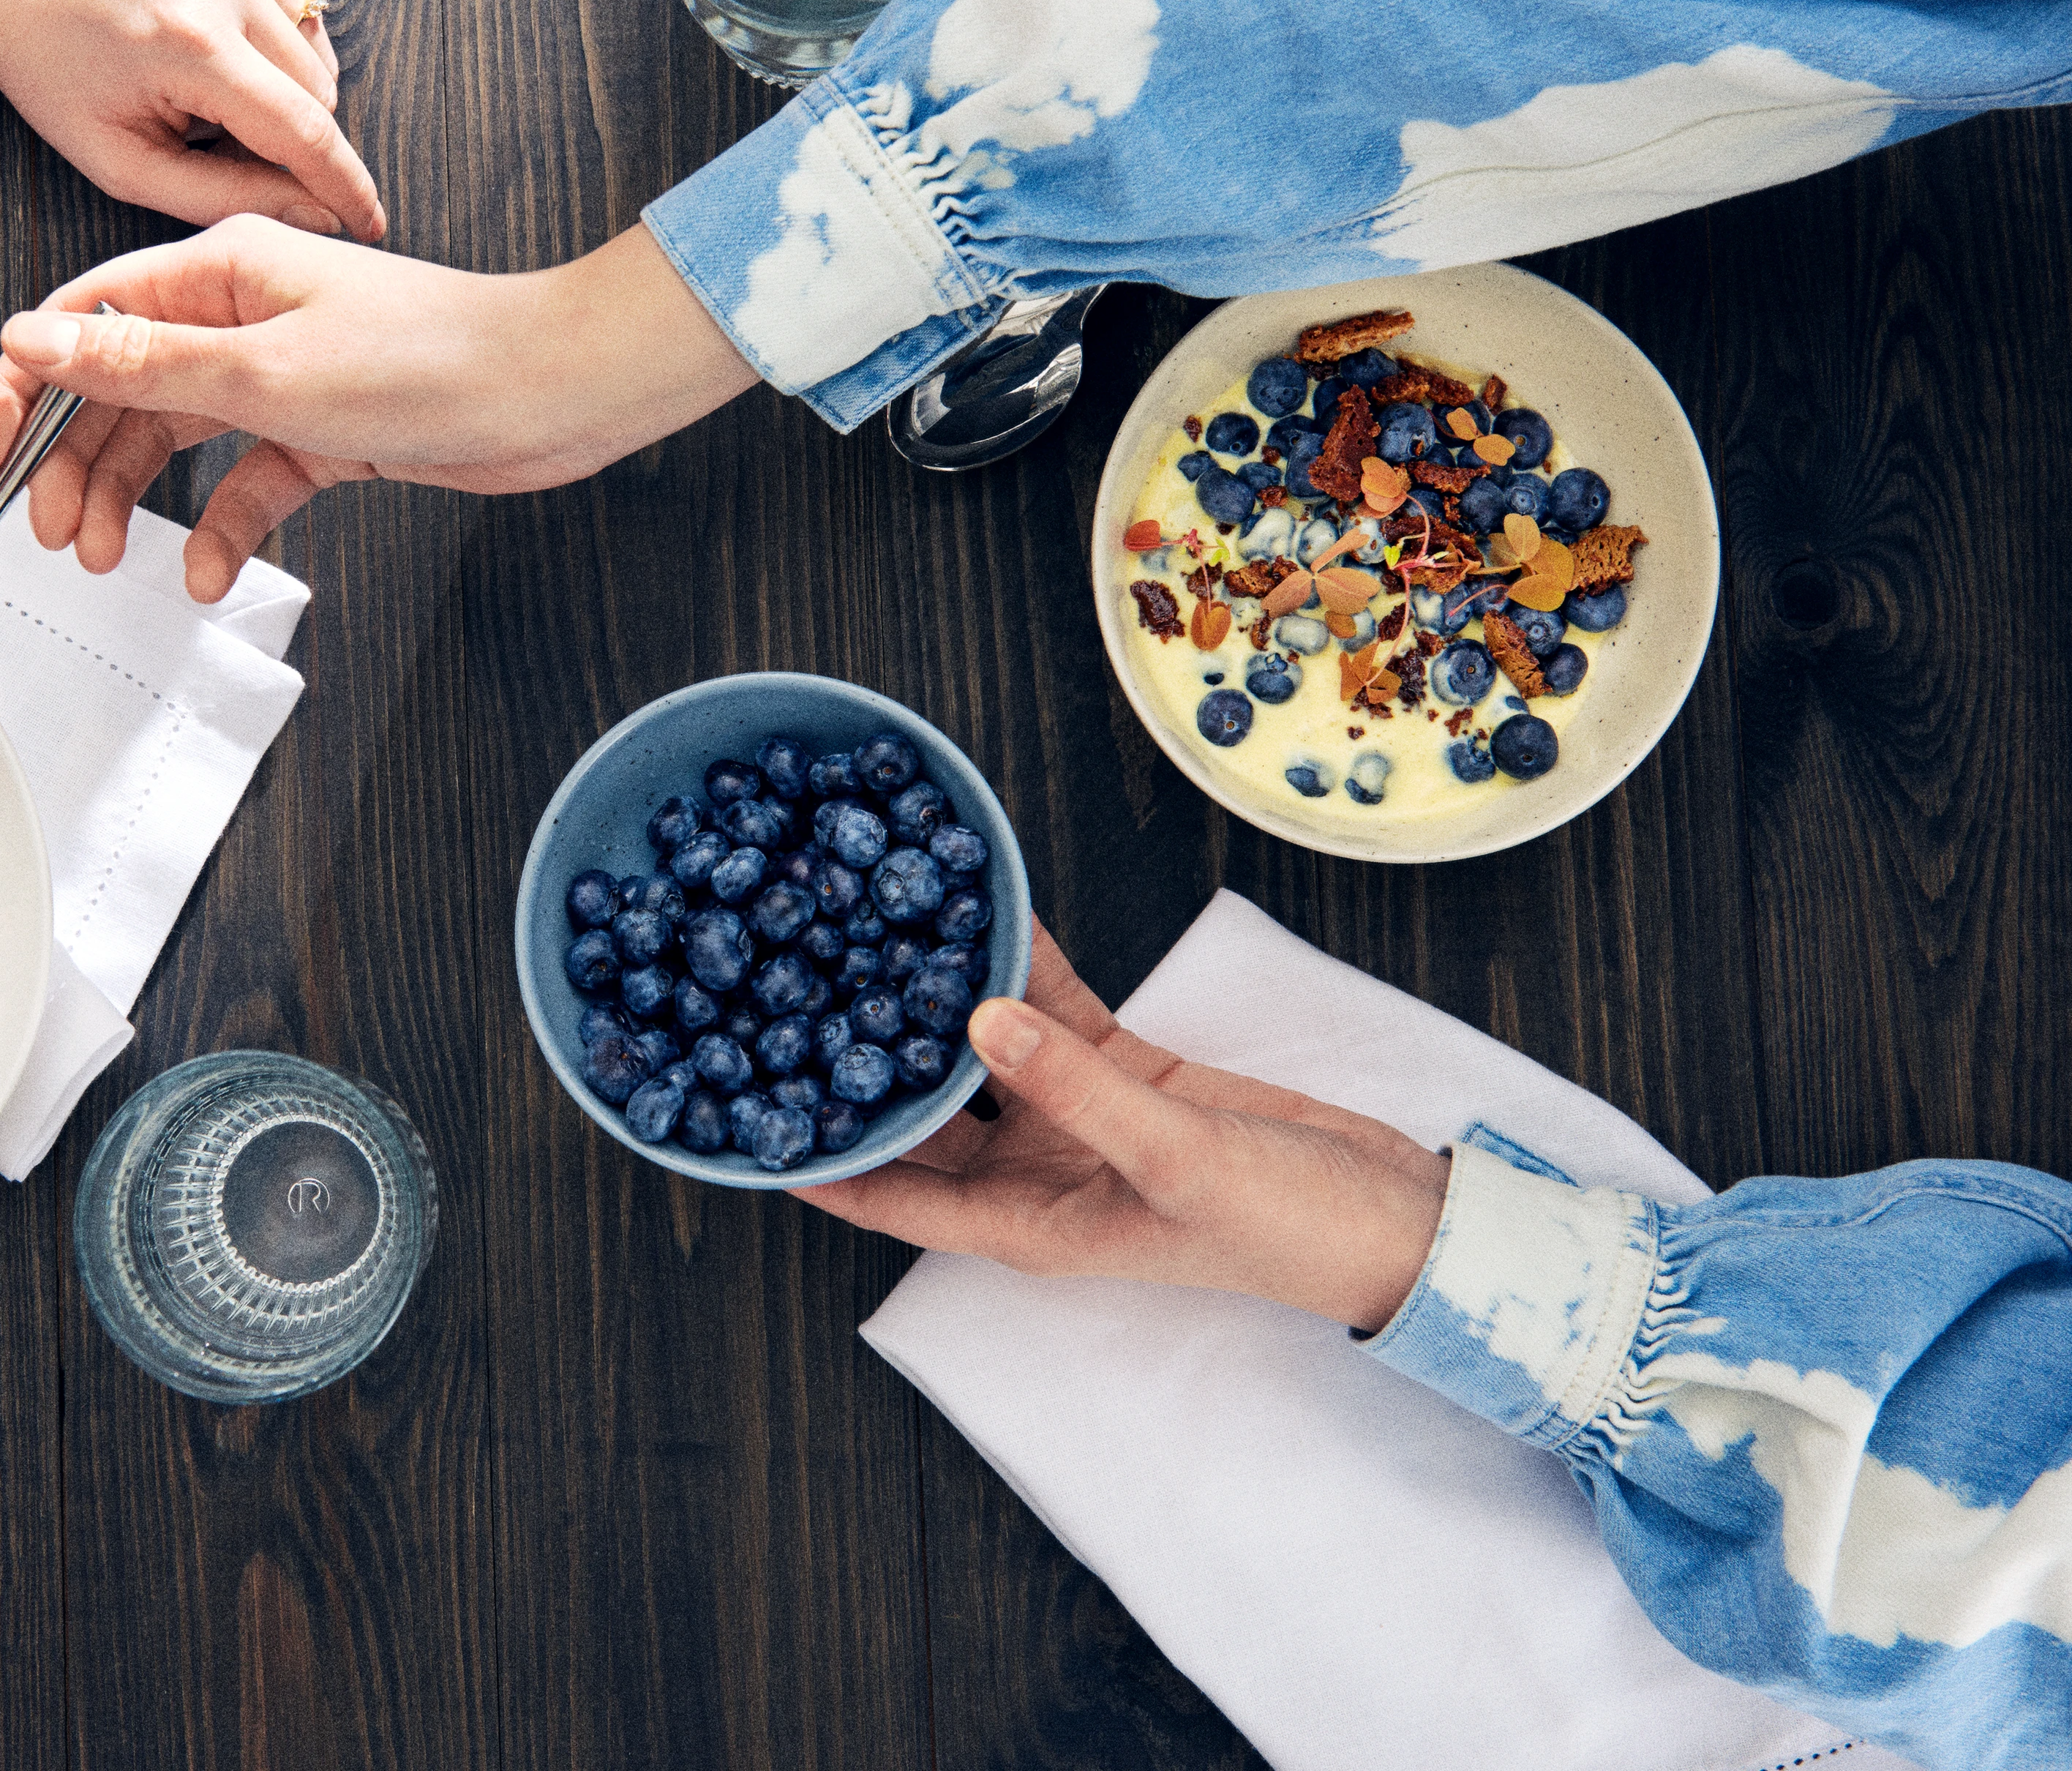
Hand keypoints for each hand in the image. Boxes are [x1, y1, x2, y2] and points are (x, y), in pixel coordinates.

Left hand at [0, 0, 383, 240]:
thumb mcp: (122, 161)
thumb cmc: (56, 72)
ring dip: (285, 84)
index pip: (304, 130)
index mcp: (190, 43)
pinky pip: (302, 2)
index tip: (371, 223)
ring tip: (212, 86)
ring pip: (318, 48)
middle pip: (320, 92)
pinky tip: (219, 37)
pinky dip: (275, 36)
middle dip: (291, 134)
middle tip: (224, 141)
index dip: (345, 186)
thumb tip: (318, 218)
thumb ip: (224, 198)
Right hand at [0, 217, 759, 601]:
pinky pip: (248, 482)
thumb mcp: (263, 366)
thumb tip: (35, 339)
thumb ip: (143, 361)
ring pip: (175, 438)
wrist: (551, 395)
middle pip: (120, 387)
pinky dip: (222, 527)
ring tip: (103, 556)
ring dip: (132, 499)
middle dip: (71, 461)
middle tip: (42, 530)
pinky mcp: (323, 430)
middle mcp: (244, 314)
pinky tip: (205, 570)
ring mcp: (283, 373)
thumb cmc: (432, 358)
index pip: (85, 322)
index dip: (21, 389)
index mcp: (222, 269)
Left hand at [792, 920, 1449, 1333]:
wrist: (1390, 1215)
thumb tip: (974, 1016)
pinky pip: (1049, 1005)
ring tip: (861, 923)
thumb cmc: (1281, 1224)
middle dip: (856, 1063)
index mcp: (1025, 1223)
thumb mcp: (1170, 1155)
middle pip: (917, 1117)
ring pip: (976, 1049)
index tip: (735, 1120)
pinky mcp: (1124, 1067)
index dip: (813, 1164)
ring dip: (929, 995)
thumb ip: (1074, 1085)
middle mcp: (1033, 1172)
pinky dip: (1015, 959)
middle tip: (778, 988)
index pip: (888, 1199)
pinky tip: (976, 901)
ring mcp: (1075, 1117)